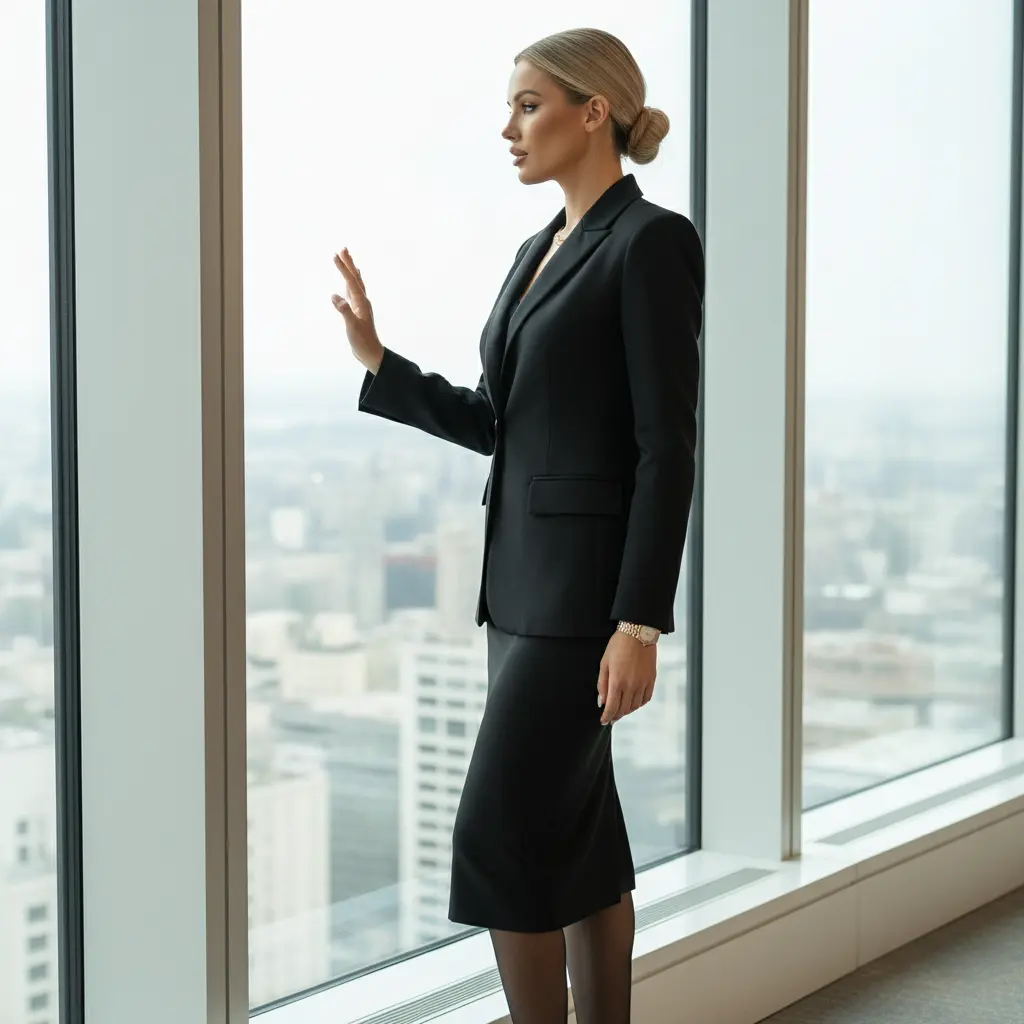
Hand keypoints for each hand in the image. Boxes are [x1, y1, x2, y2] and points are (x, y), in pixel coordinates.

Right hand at [331, 248, 383, 372]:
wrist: (370, 352)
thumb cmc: (362, 341)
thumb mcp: (352, 327)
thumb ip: (344, 311)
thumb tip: (334, 297)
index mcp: (361, 302)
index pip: (350, 281)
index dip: (342, 268)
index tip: (334, 255)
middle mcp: (362, 300)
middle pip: (355, 277)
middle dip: (348, 263)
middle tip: (343, 248)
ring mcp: (361, 305)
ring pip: (355, 283)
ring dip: (350, 270)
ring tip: (347, 259)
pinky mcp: (357, 310)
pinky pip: (353, 292)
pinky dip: (350, 283)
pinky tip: (348, 282)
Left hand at [597, 630, 655, 724]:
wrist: (638, 633)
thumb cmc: (618, 645)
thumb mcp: (604, 663)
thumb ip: (602, 684)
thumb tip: (601, 702)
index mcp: (617, 681)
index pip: (612, 707)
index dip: (607, 717)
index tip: (603, 721)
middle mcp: (631, 685)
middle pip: (623, 709)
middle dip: (616, 715)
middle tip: (611, 718)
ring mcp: (643, 683)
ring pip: (635, 706)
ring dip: (627, 711)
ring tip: (621, 710)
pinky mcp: (651, 680)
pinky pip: (646, 699)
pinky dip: (639, 704)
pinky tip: (633, 702)